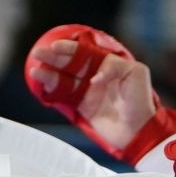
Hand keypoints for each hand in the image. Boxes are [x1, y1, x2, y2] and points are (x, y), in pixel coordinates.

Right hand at [27, 38, 155, 150]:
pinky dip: (51, 90)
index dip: (69, 48)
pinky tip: (40, 84)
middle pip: (70, 63)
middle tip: (37, 53)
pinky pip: (63, 96)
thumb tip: (94, 77)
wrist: (139, 130)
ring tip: (35, 70)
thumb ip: (115, 67)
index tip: (55, 46)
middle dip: (53, 57)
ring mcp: (87, 91)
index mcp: (107, 64)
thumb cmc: (141, 100)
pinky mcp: (81, 107)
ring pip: (63, 78)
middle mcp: (94, 75)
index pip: (84, 52)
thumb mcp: (137, 74)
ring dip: (48, 73)